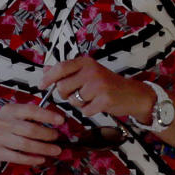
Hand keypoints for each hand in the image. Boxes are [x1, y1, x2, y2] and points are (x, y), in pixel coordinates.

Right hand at [0, 103, 63, 165]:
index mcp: (10, 110)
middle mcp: (3, 123)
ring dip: (44, 148)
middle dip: (47, 134)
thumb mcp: (12, 116)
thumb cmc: (2, 126)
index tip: (61, 120)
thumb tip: (54, 120)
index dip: (48, 115)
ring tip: (55, 150)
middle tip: (57, 137)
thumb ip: (29, 117)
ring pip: (26, 145)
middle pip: (31, 130)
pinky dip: (32, 158)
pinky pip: (18, 157)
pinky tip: (41, 158)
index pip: (31, 111)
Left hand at [41, 55, 156, 120]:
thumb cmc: (108, 84)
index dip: (48, 77)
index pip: (61, 67)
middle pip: (63, 87)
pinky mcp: (104, 99)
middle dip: (66, 94)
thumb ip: (67, 71)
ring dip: (79, 104)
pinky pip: (85, 111)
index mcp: (87, 62)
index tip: (41, 85)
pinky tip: (99, 105)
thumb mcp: (88, 72)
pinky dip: (89, 111)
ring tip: (92, 98)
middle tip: (77, 94)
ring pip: (73, 100)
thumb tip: (46, 69)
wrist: (133, 94)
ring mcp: (99, 85)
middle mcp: (92, 71)